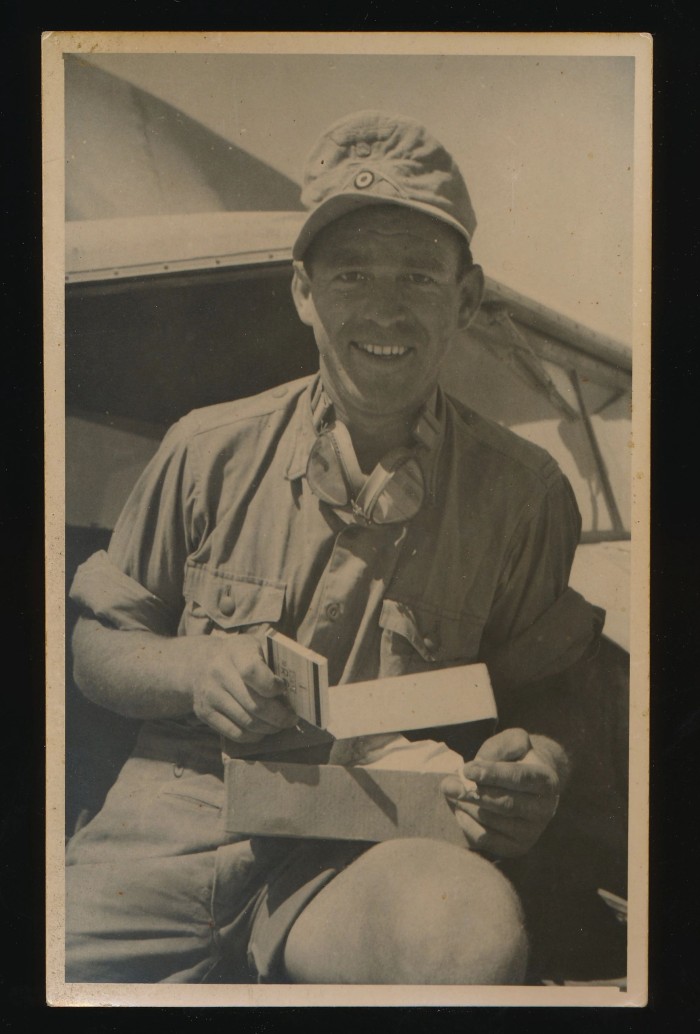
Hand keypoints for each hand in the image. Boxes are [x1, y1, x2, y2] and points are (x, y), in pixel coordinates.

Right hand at [191, 634, 297, 741]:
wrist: (198, 663)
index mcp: (235, 651)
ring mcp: (210, 695)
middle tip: (292, 718)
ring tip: (280, 724)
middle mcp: (218, 672)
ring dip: (270, 728)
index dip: (272, 685)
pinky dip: (254, 736)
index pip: (252, 671)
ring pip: (247, 722)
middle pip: (255, 704)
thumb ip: (273, 661)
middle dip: (280, 716)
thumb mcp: (254, 646)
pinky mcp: (205, 714)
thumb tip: (298, 686)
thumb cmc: (238, 656)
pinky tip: (263, 729)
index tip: (283, 688)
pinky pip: (235, 733)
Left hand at [441, 728, 562, 858]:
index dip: (492, 774)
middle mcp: (544, 809)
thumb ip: (503, 745)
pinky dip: (468, 825)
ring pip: (494, 821)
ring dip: (467, 806)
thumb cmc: (515, 759)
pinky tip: (459, 810)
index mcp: (546, 780)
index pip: (519, 778)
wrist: (524, 785)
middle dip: (474, 793)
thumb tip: (482, 762)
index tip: (467, 770)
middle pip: (506, 803)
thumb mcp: (513, 741)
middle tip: (448, 784)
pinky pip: (487, 840)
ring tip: (451, 793)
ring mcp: (532, 832)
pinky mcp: (516, 847)